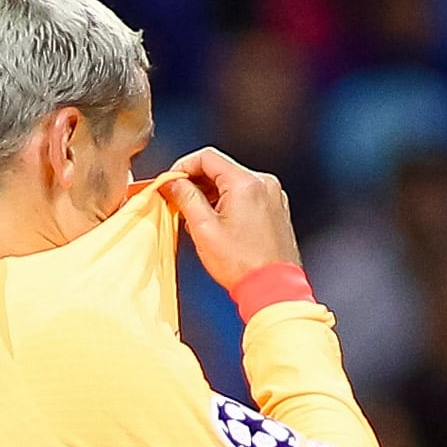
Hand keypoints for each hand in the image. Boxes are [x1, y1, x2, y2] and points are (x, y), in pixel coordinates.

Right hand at [161, 147, 300, 291]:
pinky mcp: (276, 210)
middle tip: (178, 201)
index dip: (183, 166)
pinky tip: (216, 224)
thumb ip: (185, 198)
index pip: (207, 157)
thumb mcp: (204, 228)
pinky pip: (246, 196)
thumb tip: (173, 182)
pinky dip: (228, 203)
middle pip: (220, 169)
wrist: (274, 288)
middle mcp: (264, 184)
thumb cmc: (243, 265)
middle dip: (196, 183)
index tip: (171, 181)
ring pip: (233, 183)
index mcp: (247, 183)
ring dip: (210, 194)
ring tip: (196, 218)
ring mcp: (273, 197)